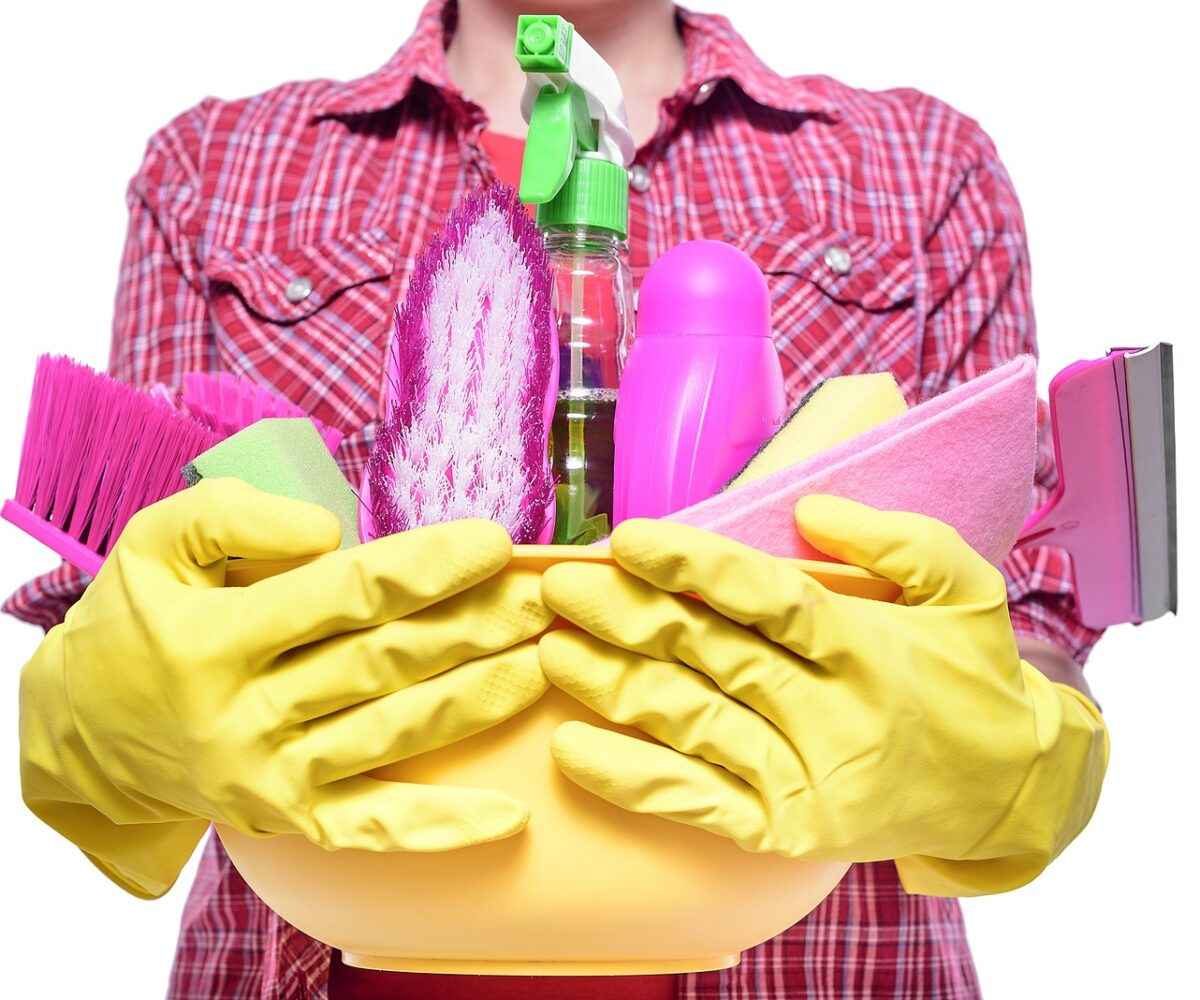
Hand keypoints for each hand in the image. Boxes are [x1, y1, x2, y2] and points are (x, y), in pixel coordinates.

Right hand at [21, 479, 552, 895]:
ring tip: (548, 662)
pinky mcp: (289, 817)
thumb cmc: (132, 627)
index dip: (427, 568)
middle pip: (386, 663)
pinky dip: (439, 826)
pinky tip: (508, 815)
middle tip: (547, 599)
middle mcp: (246, 713)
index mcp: (215, 638)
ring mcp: (272, 775)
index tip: (494, 542)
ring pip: (395, 732)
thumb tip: (331, 535)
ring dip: (479, 698)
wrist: (78, 738)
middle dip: (476, 626)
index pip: (345, 594)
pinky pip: (372, 827)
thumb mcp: (152, 545)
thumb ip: (234, 519)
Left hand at [539, 496, 1107, 895]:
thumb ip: (895, 541)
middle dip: (626, 618)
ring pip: (690, 723)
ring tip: (548, 650)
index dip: (694, 567)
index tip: (625, 538)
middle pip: (711, 656)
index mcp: (868, 648)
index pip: (768, 598)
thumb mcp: (966, 589)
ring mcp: (805, 778)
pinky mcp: (785, 830)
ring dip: (612, 687)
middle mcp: (832, 715)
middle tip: (556, 587)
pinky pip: (698, 804)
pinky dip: (634, 781)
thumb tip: (810, 507)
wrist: (1011, 792)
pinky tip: (572, 750)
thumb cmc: (976, 678)